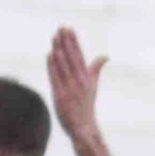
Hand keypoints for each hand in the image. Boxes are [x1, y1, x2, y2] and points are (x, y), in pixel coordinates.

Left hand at [47, 26, 105, 144]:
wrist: (83, 127)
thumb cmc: (87, 106)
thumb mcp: (93, 86)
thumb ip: (96, 69)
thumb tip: (105, 56)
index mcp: (87, 78)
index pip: (80, 56)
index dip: (74, 42)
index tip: (70, 30)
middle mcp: (79, 81)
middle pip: (71, 58)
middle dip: (66, 42)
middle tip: (61, 28)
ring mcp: (70, 88)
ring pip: (63, 65)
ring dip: (59, 50)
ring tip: (54, 37)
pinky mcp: (60, 96)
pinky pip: (55, 77)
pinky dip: (52, 65)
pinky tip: (49, 54)